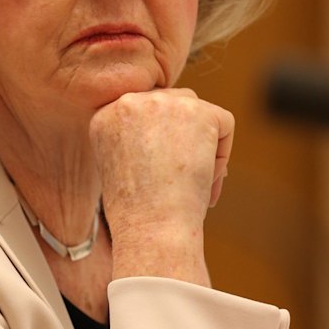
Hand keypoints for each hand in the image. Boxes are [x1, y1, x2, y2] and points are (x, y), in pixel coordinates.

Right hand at [89, 89, 234, 283]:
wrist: (151, 228)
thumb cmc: (137, 213)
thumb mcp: (121, 167)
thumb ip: (138, 139)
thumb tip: (180, 131)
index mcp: (105, 115)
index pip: (144, 114)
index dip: (159, 144)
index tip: (157, 177)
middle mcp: (129, 101)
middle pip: (172, 106)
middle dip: (183, 140)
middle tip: (182, 182)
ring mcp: (163, 103)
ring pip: (198, 113)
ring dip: (202, 145)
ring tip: (195, 183)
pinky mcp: (197, 111)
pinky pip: (224, 124)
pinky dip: (223, 153)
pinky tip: (207, 179)